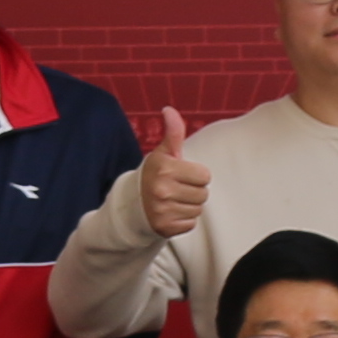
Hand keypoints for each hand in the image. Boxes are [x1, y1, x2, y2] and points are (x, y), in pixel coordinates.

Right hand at [139, 104, 211, 241]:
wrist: (132, 204)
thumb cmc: (155, 174)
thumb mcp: (164, 153)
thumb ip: (173, 132)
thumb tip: (169, 110)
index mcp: (165, 169)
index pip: (205, 176)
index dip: (196, 175)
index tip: (182, 175)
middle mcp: (162, 190)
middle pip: (203, 194)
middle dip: (194, 191)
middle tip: (179, 189)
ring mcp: (162, 210)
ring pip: (198, 210)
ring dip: (190, 206)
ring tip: (175, 200)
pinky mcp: (164, 227)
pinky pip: (191, 224)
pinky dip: (184, 220)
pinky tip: (172, 213)